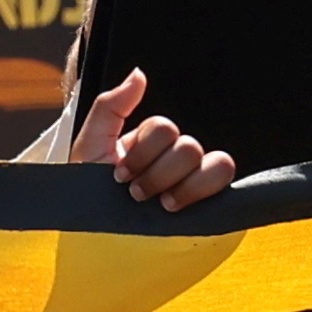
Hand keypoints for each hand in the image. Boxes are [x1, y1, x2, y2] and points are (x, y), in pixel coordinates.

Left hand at [84, 67, 241, 213]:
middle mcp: (175, 161)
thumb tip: (140, 74)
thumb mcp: (89, 145)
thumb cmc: (84, 194)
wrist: (89, 236)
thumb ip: (110, 107)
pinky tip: (179, 210)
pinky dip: (206, 195)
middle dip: (157, 173)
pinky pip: (227, 191)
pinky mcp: (207, 210)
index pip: (165, 129)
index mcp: (150, 145)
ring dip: (184, 187)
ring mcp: (193, 185)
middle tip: (134, 194)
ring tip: (160, 207)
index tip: (118, 175)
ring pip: (216, 166)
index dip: (143, 152)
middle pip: (189, 147)